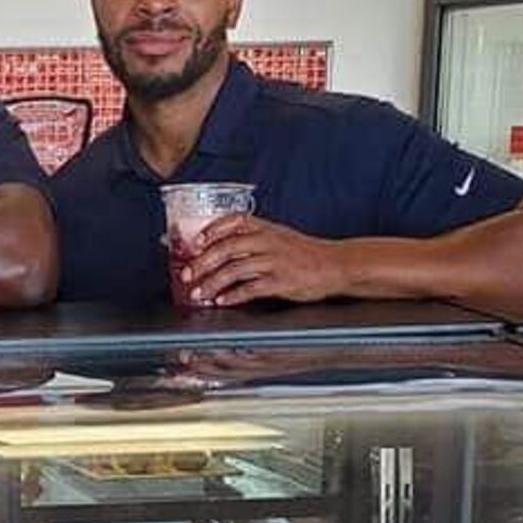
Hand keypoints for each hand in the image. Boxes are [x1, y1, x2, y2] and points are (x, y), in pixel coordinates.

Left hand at [182, 215, 349, 307]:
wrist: (336, 264)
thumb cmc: (305, 253)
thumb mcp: (279, 237)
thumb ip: (253, 239)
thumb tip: (220, 249)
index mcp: (266, 228)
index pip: (234, 221)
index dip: (212, 230)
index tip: (195, 242)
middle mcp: (268, 241)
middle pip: (227, 248)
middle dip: (202, 262)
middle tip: (186, 275)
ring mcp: (275, 261)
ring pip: (235, 269)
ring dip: (212, 283)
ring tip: (198, 294)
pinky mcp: (282, 282)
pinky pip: (252, 288)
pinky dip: (233, 295)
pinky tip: (222, 301)